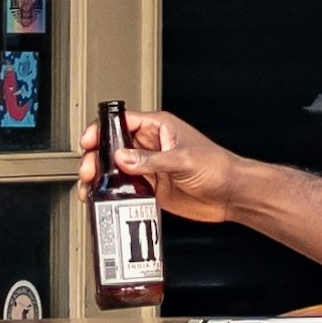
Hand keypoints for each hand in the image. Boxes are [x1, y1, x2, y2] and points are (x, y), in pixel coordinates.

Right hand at [96, 102, 270, 234]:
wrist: (233, 195)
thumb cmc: (219, 167)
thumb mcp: (183, 160)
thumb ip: (151, 160)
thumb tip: (123, 157)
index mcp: (159, 128)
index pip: (122, 122)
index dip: (102, 129)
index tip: (88, 141)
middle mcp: (150, 147)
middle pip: (112, 146)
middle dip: (96, 157)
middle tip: (89, 170)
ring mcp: (149, 168)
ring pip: (115, 169)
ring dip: (100, 178)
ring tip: (91, 188)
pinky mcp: (151, 189)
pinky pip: (125, 190)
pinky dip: (112, 195)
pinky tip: (104, 200)